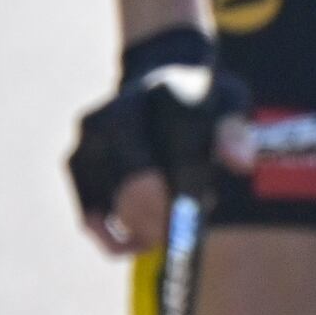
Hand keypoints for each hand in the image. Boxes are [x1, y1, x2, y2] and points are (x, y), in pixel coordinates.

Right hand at [70, 26, 214, 256]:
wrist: (160, 76)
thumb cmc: (202, 100)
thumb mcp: (229, 103)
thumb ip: (234, 131)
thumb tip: (241, 163)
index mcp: (152, 98)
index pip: (170, 159)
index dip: (185, 198)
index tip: (200, 217)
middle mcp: (112, 116)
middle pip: (135, 191)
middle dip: (163, 222)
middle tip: (184, 234)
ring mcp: (87, 139)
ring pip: (113, 210)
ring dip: (144, 230)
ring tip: (170, 217)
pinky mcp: (74, 163)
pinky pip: (90, 218)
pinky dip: (115, 237)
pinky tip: (140, 238)